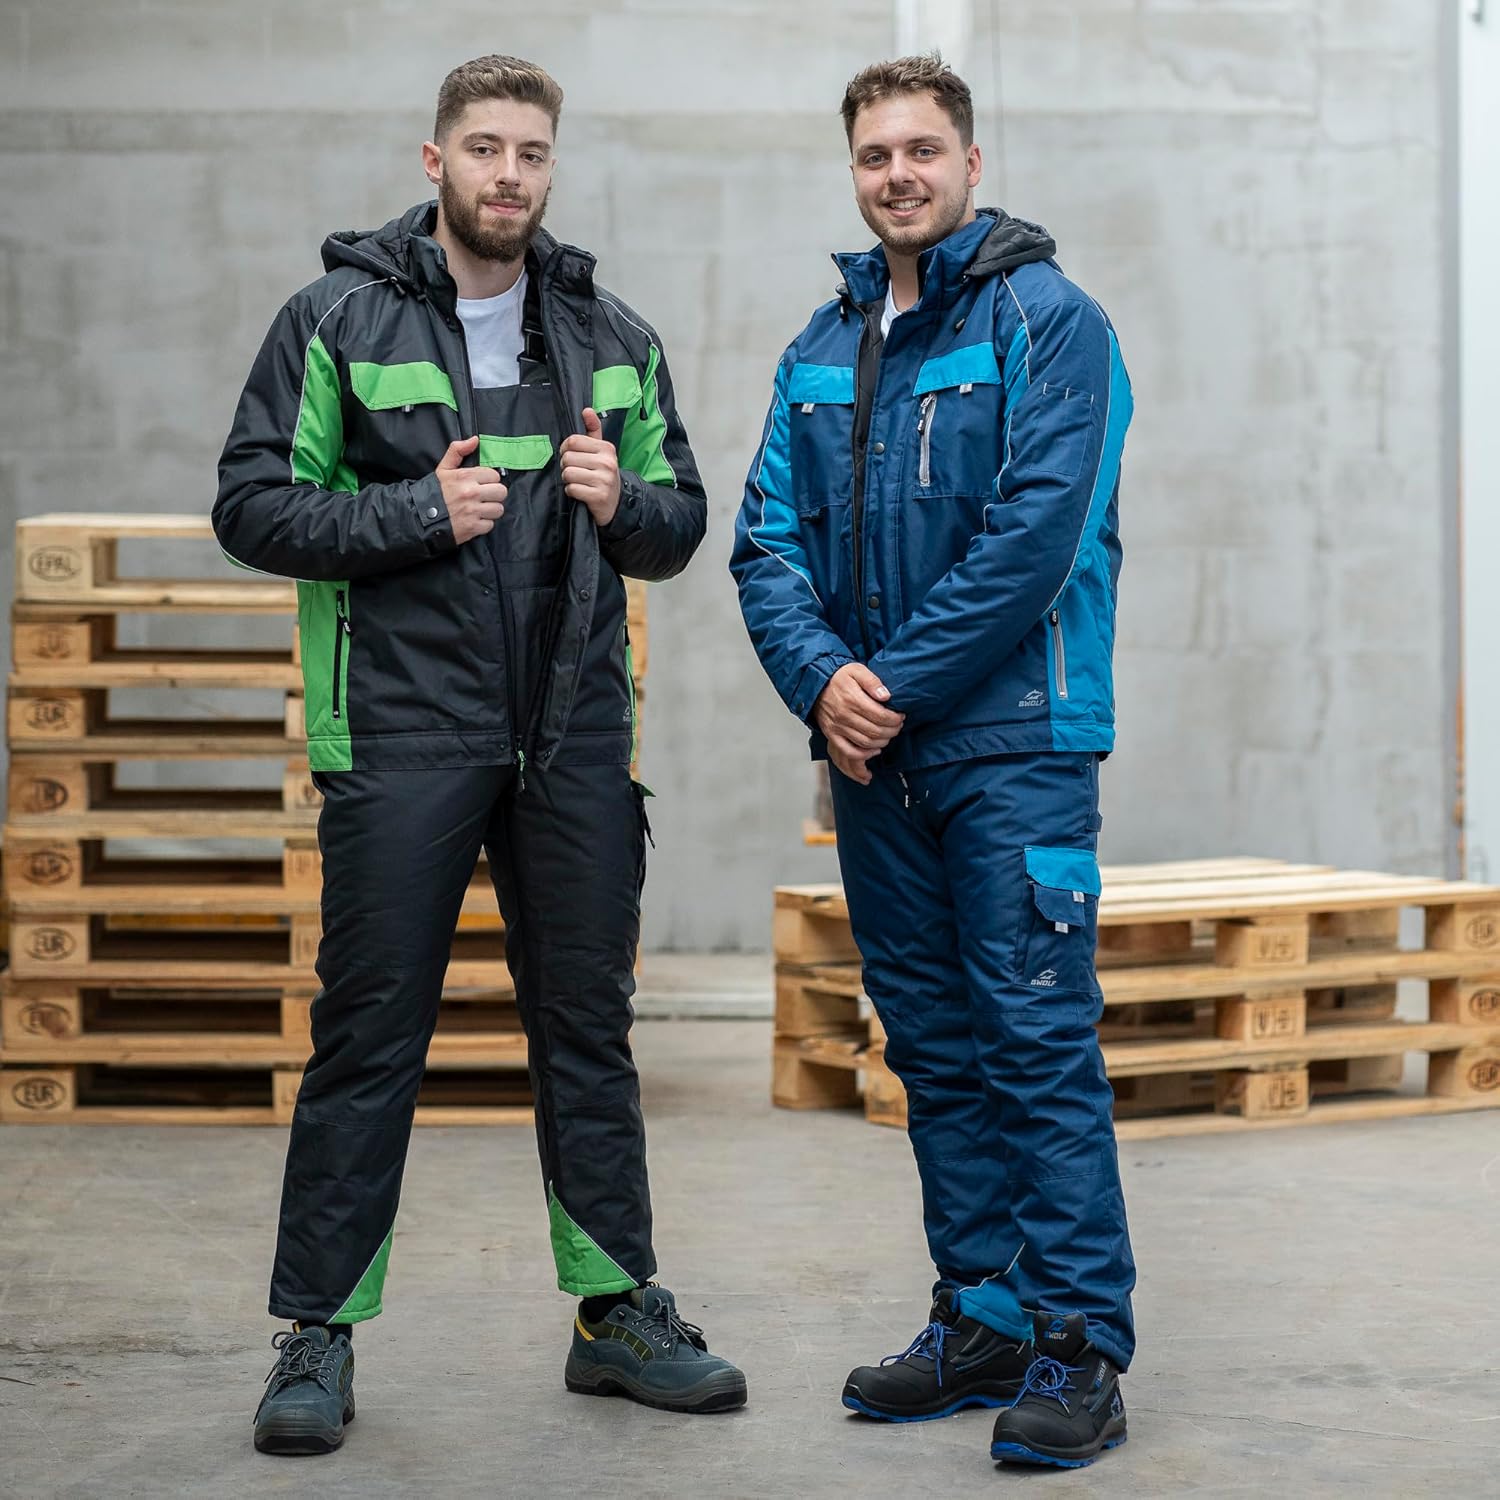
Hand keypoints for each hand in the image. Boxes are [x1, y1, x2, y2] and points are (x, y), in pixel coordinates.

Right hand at [435, 436, 506, 544]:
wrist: (419, 517)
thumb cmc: (433, 492)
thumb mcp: (443, 469)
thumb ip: (457, 451)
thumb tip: (475, 440)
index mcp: (465, 476)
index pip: (494, 475)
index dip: (489, 480)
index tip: (481, 484)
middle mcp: (471, 493)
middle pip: (501, 492)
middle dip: (494, 494)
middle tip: (485, 497)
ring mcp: (473, 511)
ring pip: (498, 509)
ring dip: (491, 510)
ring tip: (480, 509)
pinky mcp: (473, 527)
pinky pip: (490, 525)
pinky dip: (484, 524)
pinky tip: (474, 520)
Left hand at [559, 408, 621, 526]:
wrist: (616, 503)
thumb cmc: (603, 474)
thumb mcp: (602, 451)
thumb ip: (593, 430)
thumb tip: (587, 410)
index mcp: (606, 448)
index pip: (572, 441)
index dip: (566, 449)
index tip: (572, 456)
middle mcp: (607, 463)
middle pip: (567, 457)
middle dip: (566, 466)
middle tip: (576, 472)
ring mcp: (604, 480)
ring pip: (568, 473)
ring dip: (568, 480)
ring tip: (579, 482)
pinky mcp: (599, 496)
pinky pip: (572, 489)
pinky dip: (572, 492)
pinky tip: (581, 492)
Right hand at [814, 663, 903, 785]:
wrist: (816, 684)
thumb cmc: (838, 677)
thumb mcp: (857, 670)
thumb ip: (872, 681)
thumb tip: (886, 696)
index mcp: (852, 699)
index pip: (881, 716)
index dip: (895, 719)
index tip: (900, 717)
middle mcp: (844, 715)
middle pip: (876, 731)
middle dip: (892, 731)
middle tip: (898, 726)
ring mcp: (837, 727)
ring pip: (866, 743)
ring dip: (882, 742)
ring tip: (888, 735)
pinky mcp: (831, 735)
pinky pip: (848, 751)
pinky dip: (863, 754)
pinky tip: (874, 750)